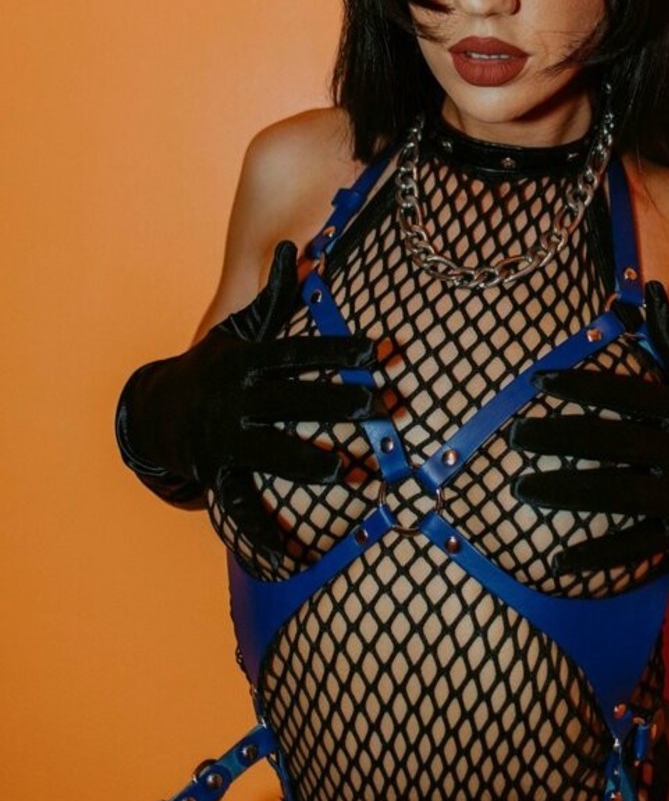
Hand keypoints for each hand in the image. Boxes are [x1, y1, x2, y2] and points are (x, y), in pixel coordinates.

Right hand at [116, 241, 380, 562]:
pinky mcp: (216, 477)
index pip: (297, 354)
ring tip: (350, 474)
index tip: (377, 352)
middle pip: (292, 401)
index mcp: (246, 363)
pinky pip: (241, 507)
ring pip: (270, 453)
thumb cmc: (215, 365)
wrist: (154, 412)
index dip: (337, 352)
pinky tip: (291, 554)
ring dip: (310, 464)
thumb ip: (274, 294)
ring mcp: (224, 441)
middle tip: (384, 408)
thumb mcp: (239, 329)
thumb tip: (296, 246)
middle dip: (338, 406)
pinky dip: (262, 534)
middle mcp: (235, 401)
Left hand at [510, 280, 668, 573]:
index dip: (580, 386)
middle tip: (514, 434)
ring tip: (520, 486)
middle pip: (610, 442)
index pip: (624, 393)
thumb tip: (649, 287)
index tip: (538, 381)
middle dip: (559, 438)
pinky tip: (557, 560)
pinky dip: (595, 555)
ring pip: (614, 493)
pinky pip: (632, 544)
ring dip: (565, 492)